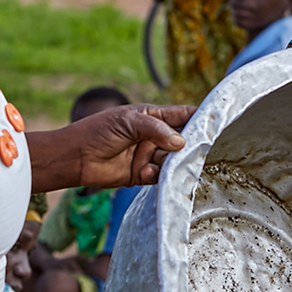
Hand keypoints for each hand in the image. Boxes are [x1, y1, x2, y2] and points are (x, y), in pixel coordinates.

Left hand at [72, 103, 192, 188]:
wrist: (76, 157)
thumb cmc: (99, 131)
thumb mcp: (129, 121)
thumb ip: (157, 129)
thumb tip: (181, 142)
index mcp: (151, 117)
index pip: (181, 115)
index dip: (198, 117)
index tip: (215, 121)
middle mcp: (153, 136)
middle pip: (181, 141)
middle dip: (189, 145)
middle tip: (198, 150)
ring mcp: (148, 155)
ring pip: (172, 160)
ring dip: (171, 163)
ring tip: (164, 162)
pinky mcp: (142, 174)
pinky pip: (159, 176)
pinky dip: (156, 174)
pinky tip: (146, 171)